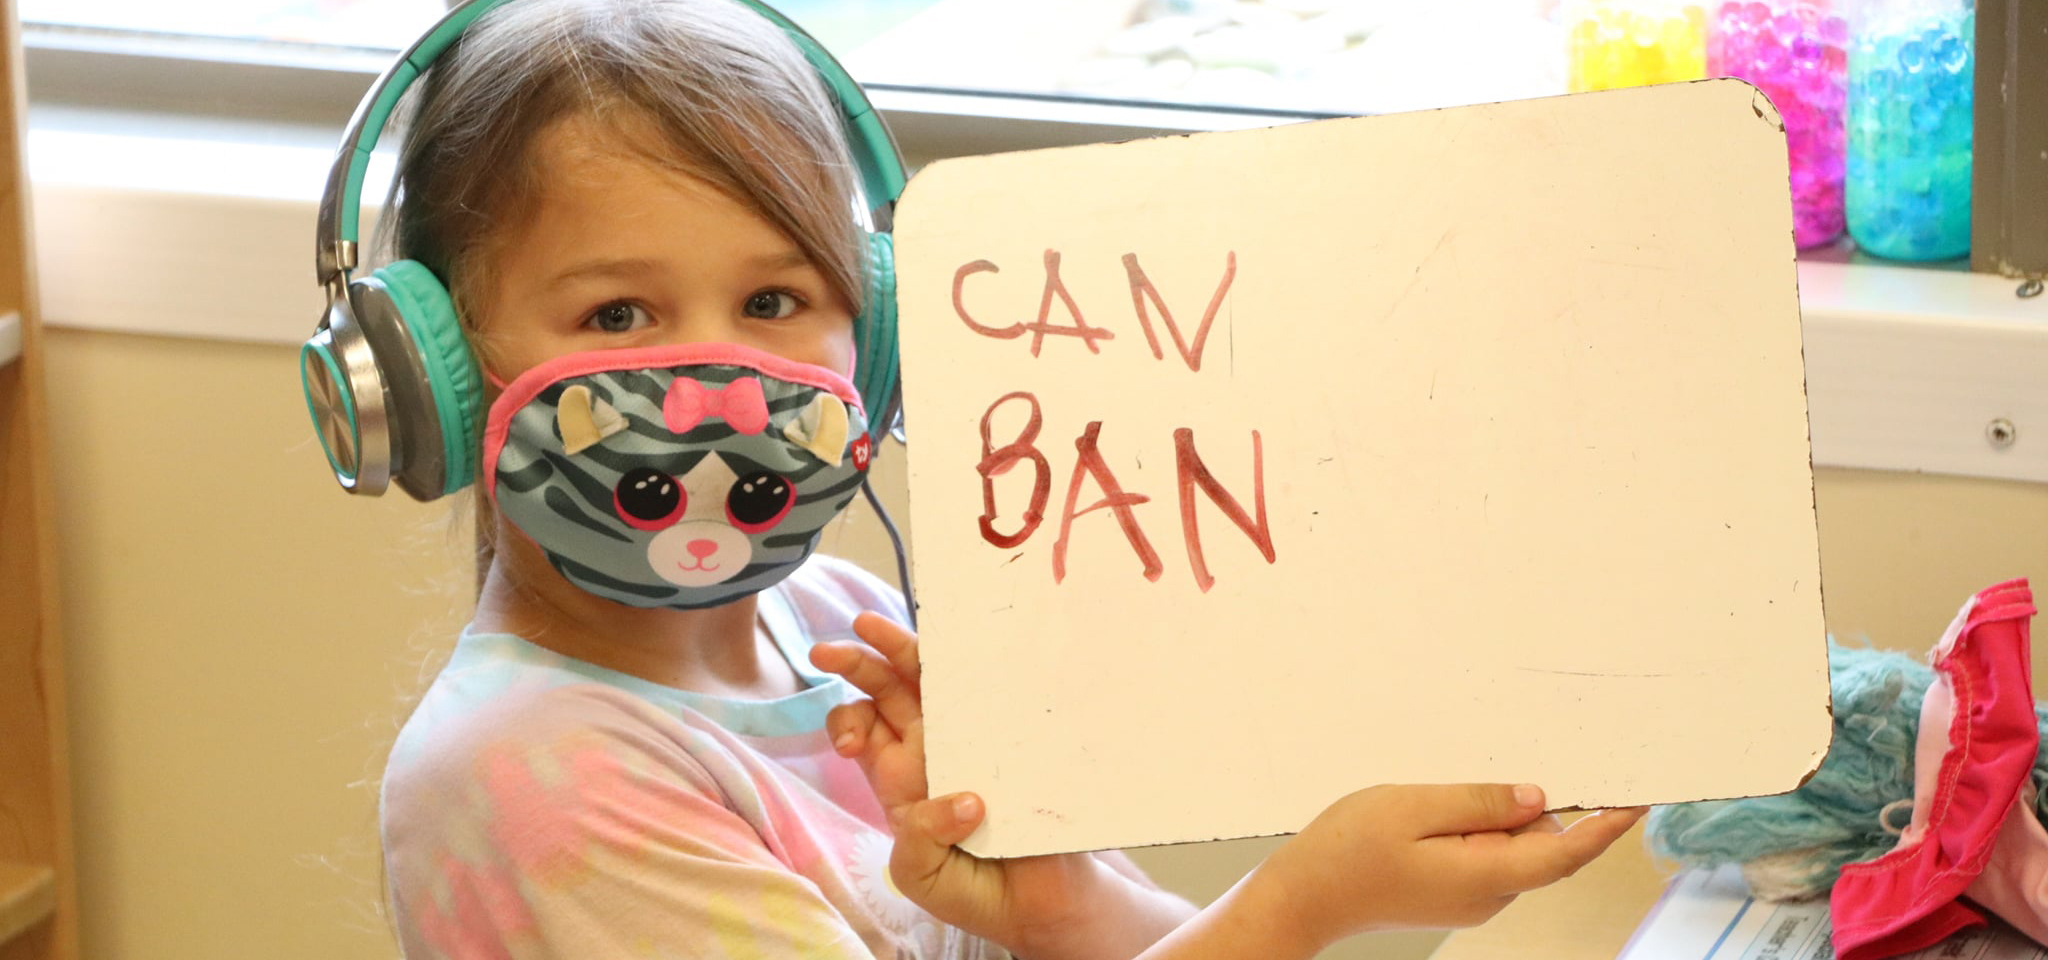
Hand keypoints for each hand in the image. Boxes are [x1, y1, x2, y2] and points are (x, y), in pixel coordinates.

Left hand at [810, 613, 1180, 959]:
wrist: (1038, 902)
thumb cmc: (971, 890)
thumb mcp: (921, 874)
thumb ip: (920, 839)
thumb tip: (964, 799)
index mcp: (899, 777)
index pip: (862, 728)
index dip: (847, 722)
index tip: (853, 746)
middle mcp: (929, 747)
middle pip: (888, 689)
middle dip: (856, 663)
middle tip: (826, 651)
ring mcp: (972, 736)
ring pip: (934, 680)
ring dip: (906, 649)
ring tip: (872, 626)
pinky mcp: (1014, 736)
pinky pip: (994, 694)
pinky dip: (978, 670)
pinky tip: (962, 654)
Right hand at [1253, 783, 1645, 948]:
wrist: (1303, 897)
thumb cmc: (1347, 850)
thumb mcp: (1412, 808)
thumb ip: (1479, 802)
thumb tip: (1537, 798)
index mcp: (1485, 875)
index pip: (1564, 852)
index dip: (1605, 828)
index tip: (1637, 802)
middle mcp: (1488, 896)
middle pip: (1540, 846)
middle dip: (1532, 808)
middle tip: (1499, 769)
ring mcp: (1471, 899)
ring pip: (1513, 850)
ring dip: (1498, 818)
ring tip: (1440, 797)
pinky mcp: (1454, 893)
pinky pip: (1488, 855)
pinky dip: (1481, 829)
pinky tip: (1439, 812)